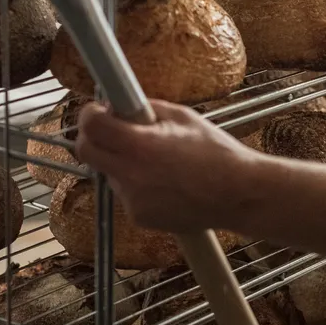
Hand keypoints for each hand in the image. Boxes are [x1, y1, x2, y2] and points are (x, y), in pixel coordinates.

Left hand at [75, 100, 256, 232]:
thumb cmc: (217, 153)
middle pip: (86, 153)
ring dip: (120, 163)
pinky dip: (137, 185)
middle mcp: (131, 175)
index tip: (98, 111)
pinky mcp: (139, 218)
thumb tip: (121, 106)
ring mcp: (133, 200)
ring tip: (157, 162)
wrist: (238, 195)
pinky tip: (165, 183)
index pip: (91, 126)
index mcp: (141, 145)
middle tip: (112, 132)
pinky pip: (126, 194)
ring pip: (108, 174)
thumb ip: (146, 110)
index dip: (89, 114)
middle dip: (94, 138)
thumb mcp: (183, 117)